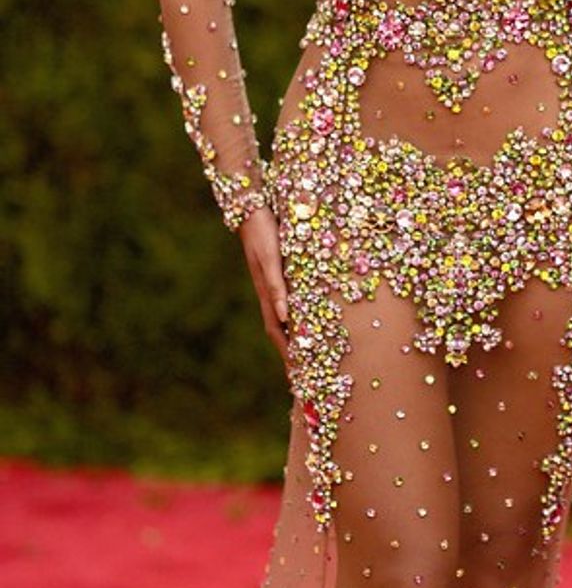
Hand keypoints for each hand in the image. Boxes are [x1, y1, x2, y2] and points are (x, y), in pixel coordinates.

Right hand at [239, 206, 289, 362]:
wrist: (253, 211)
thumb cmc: (263, 234)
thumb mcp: (271, 261)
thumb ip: (277, 287)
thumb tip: (284, 318)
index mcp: (268, 295)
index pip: (277, 333)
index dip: (287, 354)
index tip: (297, 374)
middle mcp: (269, 293)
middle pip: (279, 331)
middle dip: (289, 353)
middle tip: (301, 376)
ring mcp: (271, 284)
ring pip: (282, 318)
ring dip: (292, 337)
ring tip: (303, 354)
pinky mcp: (277, 273)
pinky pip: (286, 301)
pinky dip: (294, 316)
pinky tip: (301, 319)